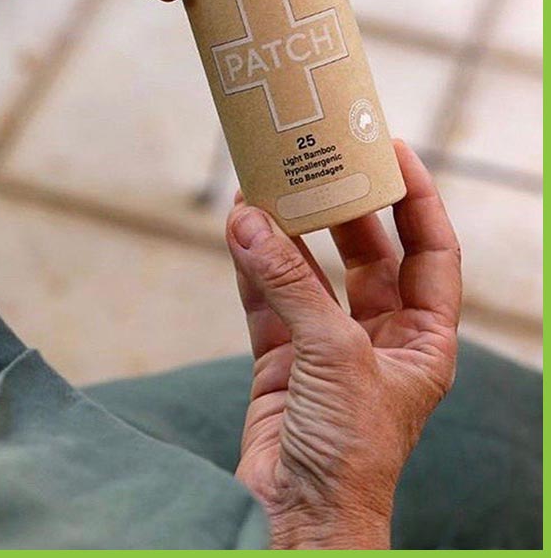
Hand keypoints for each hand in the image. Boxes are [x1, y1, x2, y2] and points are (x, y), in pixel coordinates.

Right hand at [226, 141, 460, 548]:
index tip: (391, 150)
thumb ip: (290, 285)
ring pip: (308, 273)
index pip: (430, 250)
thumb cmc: (350, 449)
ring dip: (286, 233)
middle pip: (365, 253)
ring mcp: (326, 347)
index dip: (416, 198)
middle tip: (318, 160)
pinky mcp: (281, 360)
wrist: (299, 516)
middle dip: (342, 207)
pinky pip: (265, 299)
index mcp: (422, 339)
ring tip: (265, 187)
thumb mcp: (334, 354)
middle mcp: (378, 337)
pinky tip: (238, 231)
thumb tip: (249, 222)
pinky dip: (250, 266)